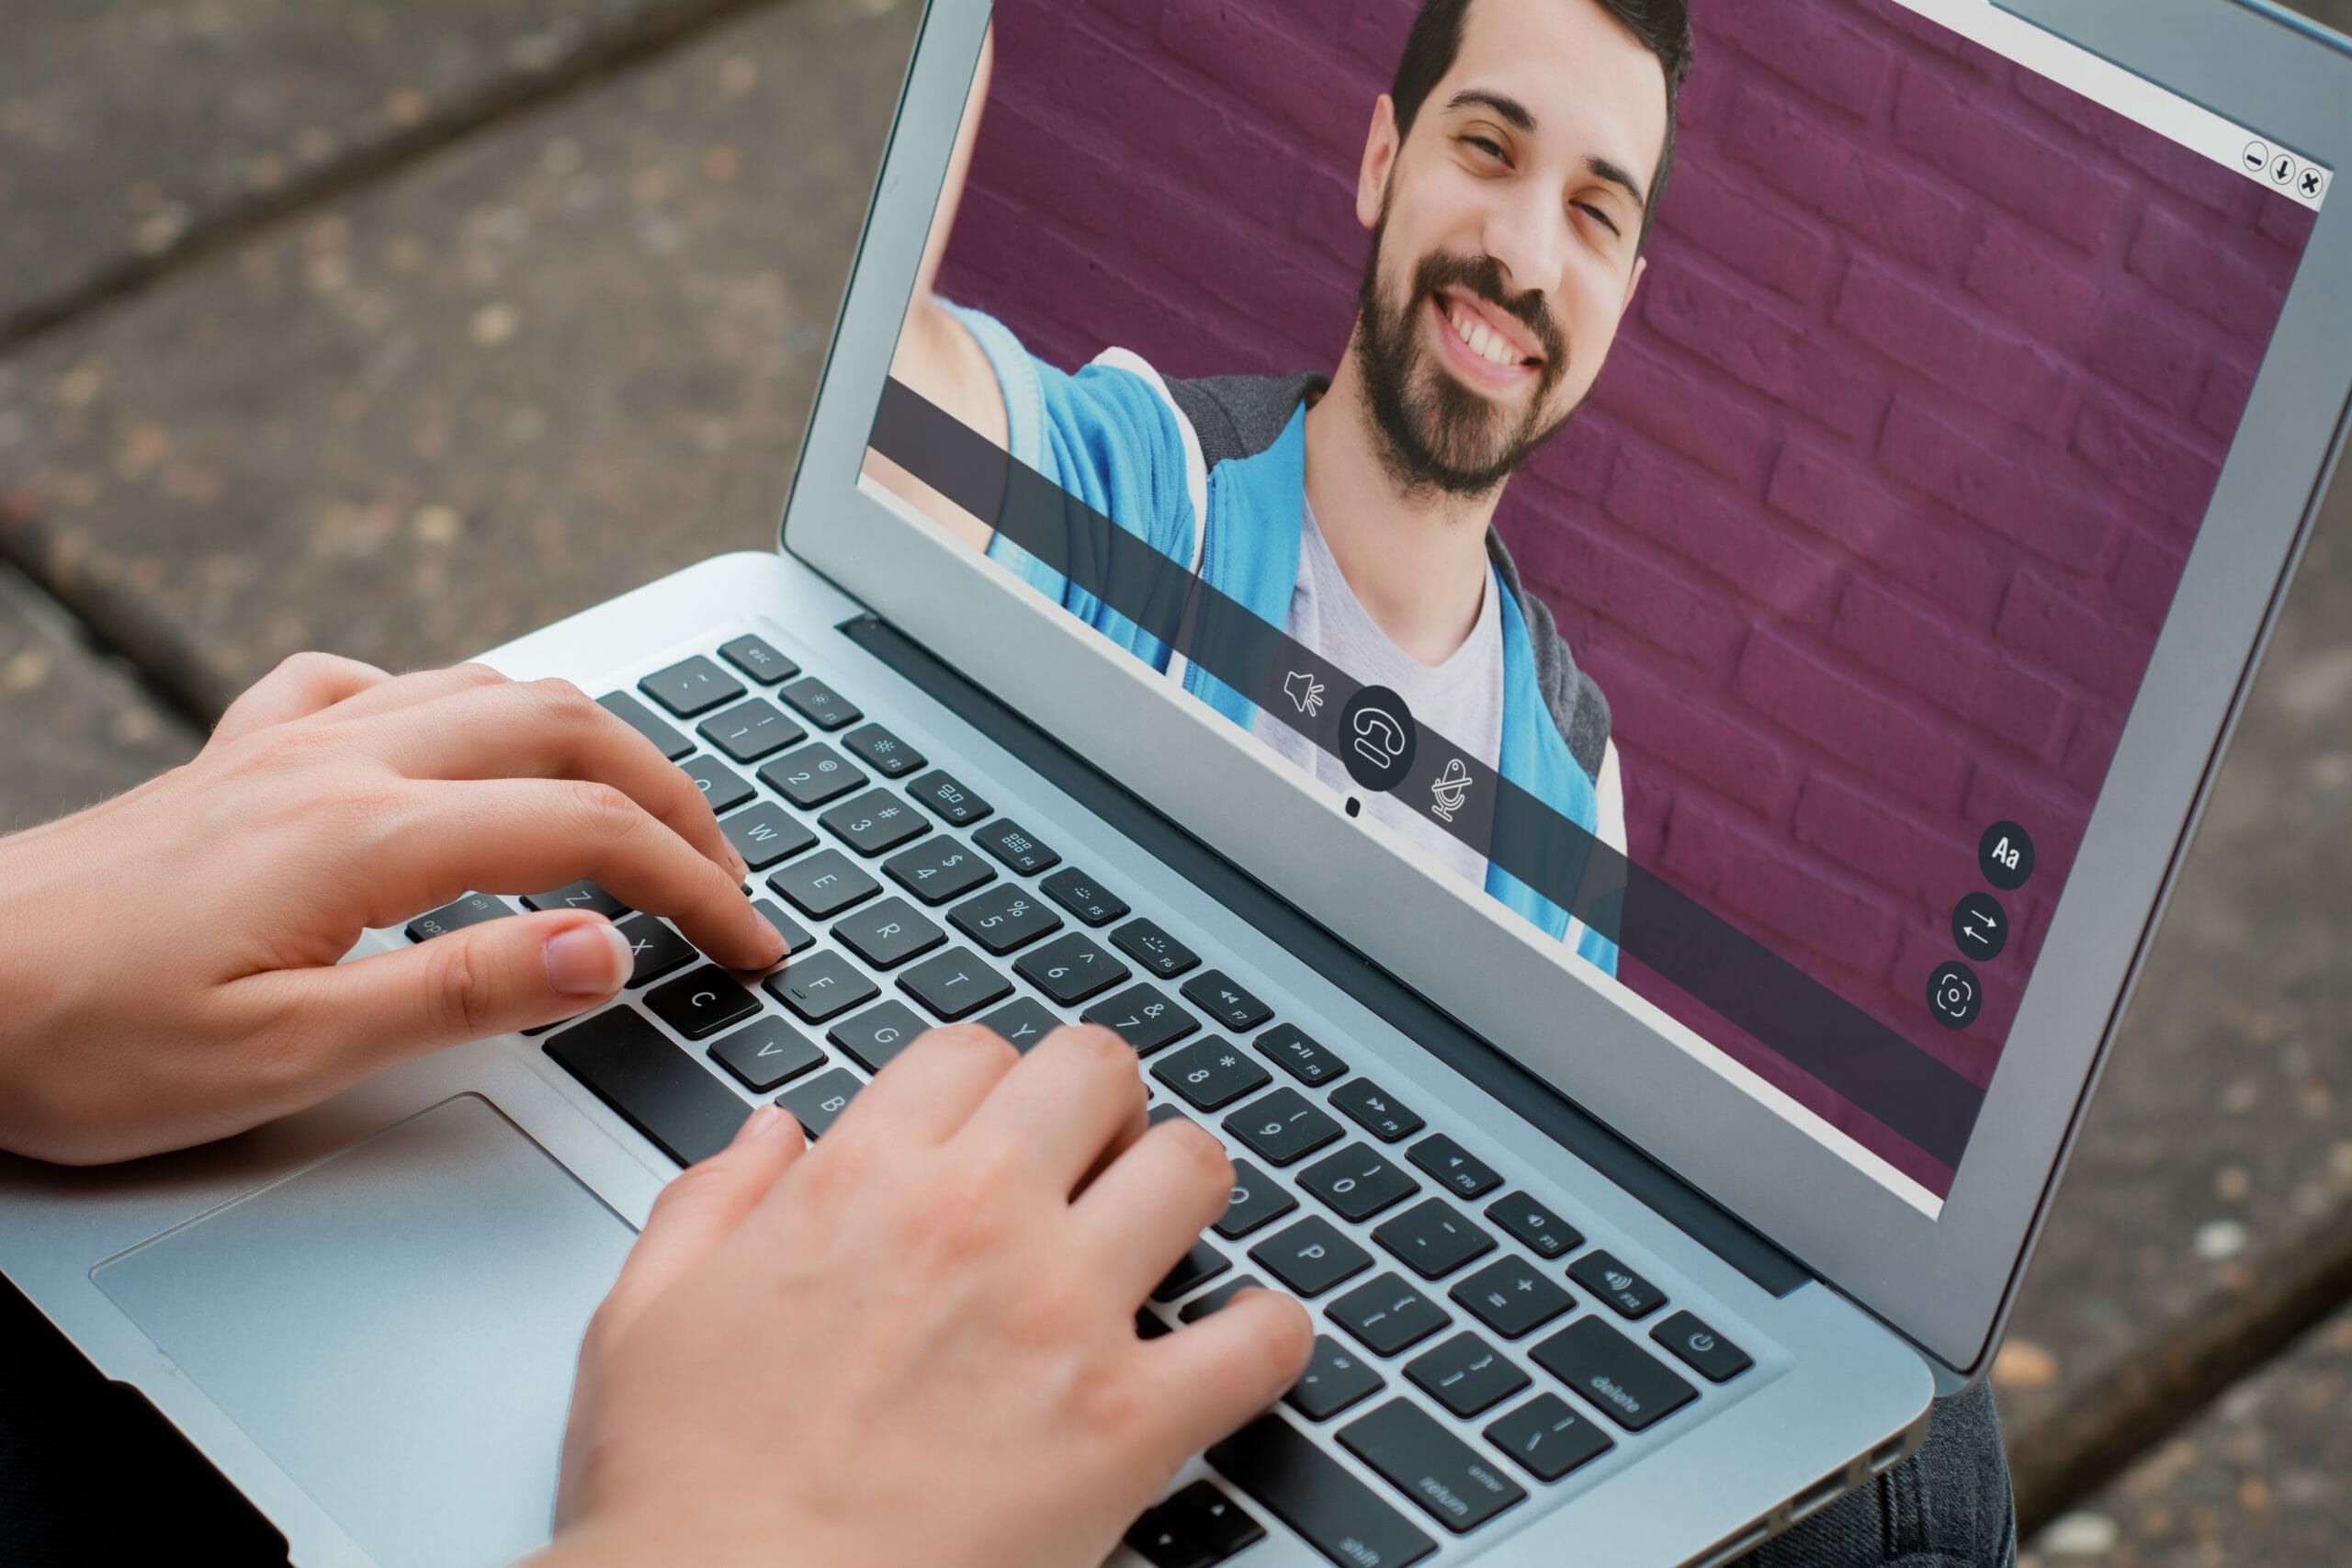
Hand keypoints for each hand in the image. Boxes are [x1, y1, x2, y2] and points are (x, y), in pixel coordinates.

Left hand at [0, 654, 783, 1164]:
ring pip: (490, 687)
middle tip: (728, 878)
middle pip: (568, 731)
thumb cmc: (87, 1038)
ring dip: (592, 742)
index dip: (697, 888)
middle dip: (677, 798)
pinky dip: (455, 705)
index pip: (590, 834)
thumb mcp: (286, 1055)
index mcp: (369, 836)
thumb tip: (607, 951)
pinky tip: (456, 752)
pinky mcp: (242, 752)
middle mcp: (343, 761)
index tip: (752, 945)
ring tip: (640, 814)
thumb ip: (459, 993)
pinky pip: (376, 683)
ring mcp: (292, 742)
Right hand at [541, 1023, 1313, 1567]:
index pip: (973, 1051)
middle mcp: (978, 1219)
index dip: (989, 1084)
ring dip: (1183, 1189)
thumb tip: (772, 1137)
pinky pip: (1262, 1337)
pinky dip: (1268, 1335)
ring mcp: (1066, 1313)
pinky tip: (1238, 1346)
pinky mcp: (1129, 1421)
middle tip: (1091, 1156)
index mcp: (865, 1182)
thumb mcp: (644, 1317)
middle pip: (1096, 1069)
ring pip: (1192, 1167)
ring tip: (1162, 1231)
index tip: (992, 1127)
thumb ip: (713, 1204)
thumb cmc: (684, 1494)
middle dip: (1101, 1103)